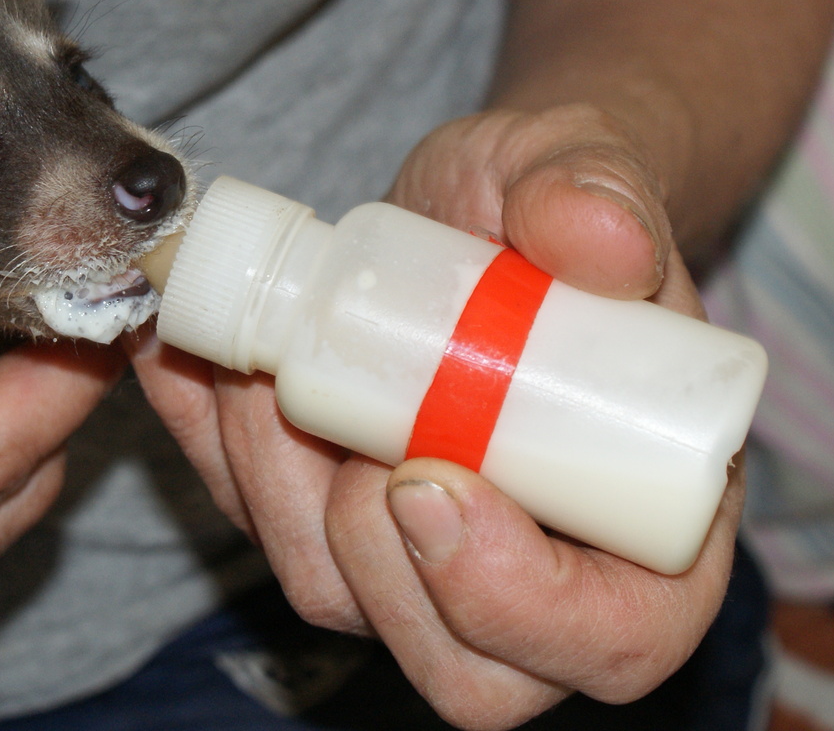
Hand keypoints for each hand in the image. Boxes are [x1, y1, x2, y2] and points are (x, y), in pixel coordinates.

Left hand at [128, 104, 740, 728]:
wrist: (478, 200)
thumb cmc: (551, 204)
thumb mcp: (583, 168)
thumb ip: (598, 189)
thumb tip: (602, 236)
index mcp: (646, 522)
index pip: (610, 639)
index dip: (512, 596)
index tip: (429, 477)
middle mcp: (534, 569)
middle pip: (457, 665)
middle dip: (365, 544)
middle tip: (327, 406)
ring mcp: (417, 557)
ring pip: (332, 592)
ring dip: (270, 479)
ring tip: (257, 352)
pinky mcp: (323, 516)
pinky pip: (252, 519)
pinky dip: (206, 440)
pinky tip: (187, 353)